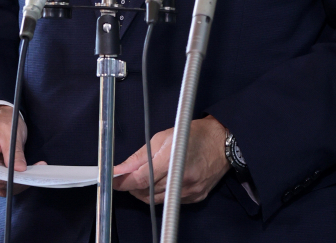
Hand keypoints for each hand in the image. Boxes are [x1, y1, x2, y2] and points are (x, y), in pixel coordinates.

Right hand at [0, 105, 44, 196]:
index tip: (15, 175)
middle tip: (28, 177)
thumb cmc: (2, 122)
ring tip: (30, 176)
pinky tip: (25, 178)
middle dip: (8, 180)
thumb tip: (20, 170)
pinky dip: (11, 184)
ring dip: (12, 183)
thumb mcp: (10, 132)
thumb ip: (14, 152)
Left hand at [113, 115, 229, 203]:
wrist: (222, 142)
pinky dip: (161, 194)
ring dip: (145, 192)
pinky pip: (170, 201)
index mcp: (172, 159)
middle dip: (133, 187)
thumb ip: (141, 155)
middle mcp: (181, 179)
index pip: (141, 179)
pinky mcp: (195, 198)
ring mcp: (190, 191)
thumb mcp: (163, 137)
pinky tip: (161, 182)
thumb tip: (121, 169)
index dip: (124, 182)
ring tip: (143, 180)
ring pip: (157, 200)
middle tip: (126, 178)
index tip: (113, 180)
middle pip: (147, 192)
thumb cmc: (193, 134)